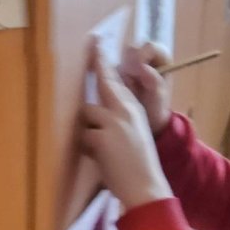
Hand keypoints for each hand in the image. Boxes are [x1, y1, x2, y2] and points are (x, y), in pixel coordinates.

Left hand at [81, 47, 173, 209]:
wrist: (146, 186)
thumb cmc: (139, 165)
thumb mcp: (133, 135)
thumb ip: (117, 120)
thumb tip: (92, 113)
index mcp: (134, 110)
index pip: (118, 81)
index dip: (105, 63)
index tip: (98, 45)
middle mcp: (125, 110)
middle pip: (105, 82)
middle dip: (97, 63)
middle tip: (93, 43)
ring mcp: (113, 122)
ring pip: (87, 113)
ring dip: (88, 129)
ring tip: (102, 149)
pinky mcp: (102, 137)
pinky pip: (83, 136)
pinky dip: (87, 148)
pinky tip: (100, 159)